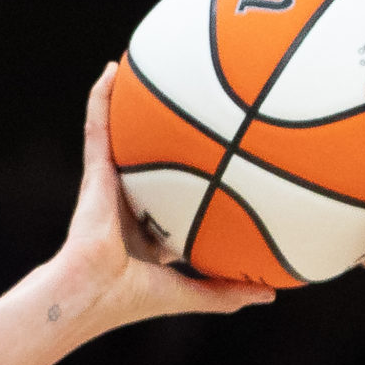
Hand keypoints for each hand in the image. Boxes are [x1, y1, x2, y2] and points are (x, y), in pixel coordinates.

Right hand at [50, 64, 274, 331]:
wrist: (92, 293)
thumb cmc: (133, 299)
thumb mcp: (192, 294)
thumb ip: (228, 292)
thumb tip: (272, 294)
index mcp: (150, 232)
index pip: (175, 200)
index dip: (194, 179)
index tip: (220, 157)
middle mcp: (131, 204)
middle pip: (153, 160)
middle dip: (166, 133)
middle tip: (196, 100)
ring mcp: (110, 186)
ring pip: (123, 137)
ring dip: (130, 104)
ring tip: (146, 65)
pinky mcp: (93, 174)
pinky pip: (97, 129)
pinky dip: (101, 99)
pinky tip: (112, 69)